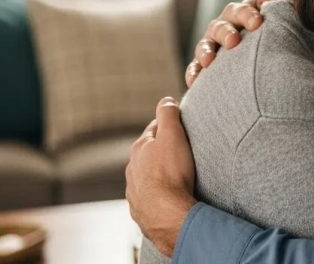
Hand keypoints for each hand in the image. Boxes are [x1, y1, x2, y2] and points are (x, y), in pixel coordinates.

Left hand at [125, 97, 196, 256]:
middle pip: (149, 154)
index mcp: (139, 148)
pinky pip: (150, 197)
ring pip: (147, 176)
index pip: (154, 129)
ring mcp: (135, 191)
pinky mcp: (141, 210)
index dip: (168, 126)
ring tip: (176, 176)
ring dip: (159, 173)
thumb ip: (168, 115)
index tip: (179, 127)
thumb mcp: (173, 136)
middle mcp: (132, 169)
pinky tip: (169, 196)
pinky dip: (158, 194)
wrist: (167, 215)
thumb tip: (166, 99)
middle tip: (181, 151)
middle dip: (162, 151)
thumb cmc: (171, 174)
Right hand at [184, 0, 282, 87]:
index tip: (258, 23)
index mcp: (244, 13)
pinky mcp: (204, 64)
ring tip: (209, 61)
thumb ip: (274, 4)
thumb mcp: (279, 19)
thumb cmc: (277, 36)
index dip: (248, 14)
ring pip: (205, 44)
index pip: (243, 9)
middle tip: (233, 42)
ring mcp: (212, 44)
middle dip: (226, 32)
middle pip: (222, 25)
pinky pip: (195, 67)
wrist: (269, 59)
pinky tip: (194, 81)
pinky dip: (194, 72)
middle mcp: (225, 26)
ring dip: (206, 51)